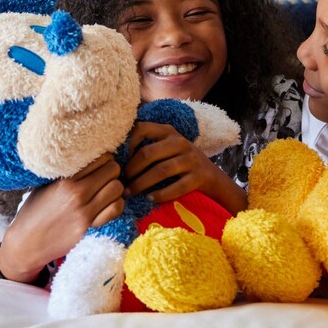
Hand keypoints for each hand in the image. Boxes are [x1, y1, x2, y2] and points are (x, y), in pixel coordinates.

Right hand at [0, 154, 123, 282]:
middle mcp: (76, 192)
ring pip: (117, 188)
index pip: (100, 157)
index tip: (100, 165)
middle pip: (113, 170)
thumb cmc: (34, 211)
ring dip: (115, 188)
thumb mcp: (44, 185)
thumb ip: (66, 173)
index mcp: (65, 178)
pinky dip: (116, 204)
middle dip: (112, 171)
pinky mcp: (87, 226)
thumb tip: (86, 159)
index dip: (104, 159)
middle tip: (106, 177)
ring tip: (107, 191)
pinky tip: (108, 205)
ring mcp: (83, 211)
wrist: (26, 242)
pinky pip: (115, 209)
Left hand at [123, 121, 244, 212]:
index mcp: (168, 131)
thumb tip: (115, 158)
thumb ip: (147, 146)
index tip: (119, 161)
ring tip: (130, 193)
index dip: (127, 144)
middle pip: (148, 153)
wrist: (213, 178)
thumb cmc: (180, 163)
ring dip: (142, 184)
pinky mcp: (199, 177)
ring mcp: (192, 159)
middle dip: (131, 170)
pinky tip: (150, 199)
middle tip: (122, 183)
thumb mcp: (166, 147)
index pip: (141, 128)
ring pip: (161, 171)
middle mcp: (180, 142)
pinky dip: (161, 194)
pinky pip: (177, 186)